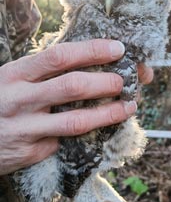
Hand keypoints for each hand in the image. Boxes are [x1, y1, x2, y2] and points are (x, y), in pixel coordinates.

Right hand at [0, 39, 140, 174]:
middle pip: (73, 87)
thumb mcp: (12, 78)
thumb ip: (42, 71)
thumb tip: (86, 61)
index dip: (92, 50)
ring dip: (109, 113)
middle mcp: (20, 99)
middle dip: (106, 82)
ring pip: (76, 120)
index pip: (60, 56)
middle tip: (124, 81)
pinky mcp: (29, 153)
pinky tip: (99, 129)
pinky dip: (84, 134)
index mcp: (15, 74)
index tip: (117, 49)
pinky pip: (64, 143)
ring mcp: (25, 129)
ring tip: (129, 106)